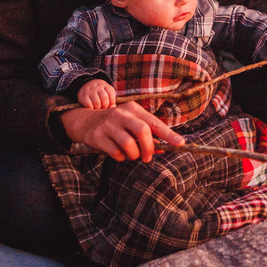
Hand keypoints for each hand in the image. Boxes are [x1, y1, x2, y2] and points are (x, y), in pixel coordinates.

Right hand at [60, 102, 184, 161]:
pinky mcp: (98, 136)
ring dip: (133, 155)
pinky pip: (116, 153)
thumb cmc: (116, 125)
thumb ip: (148, 135)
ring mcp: (109, 124)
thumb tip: (163, 149)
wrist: (86, 121)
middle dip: (149, 148)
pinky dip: (121, 157)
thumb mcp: (131, 124)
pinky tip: (118, 153)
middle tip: (147, 157)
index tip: (181, 144)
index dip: (169, 134)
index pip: (154, 122)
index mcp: (133, 109)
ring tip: (131, 155)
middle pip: (143, 131)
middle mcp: (121, 114)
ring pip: (129, 145)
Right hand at [77, 79, 116, 109]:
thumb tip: (112, 108)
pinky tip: (92, 107)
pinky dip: (91, 108)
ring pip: (97, 102)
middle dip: (105, 106)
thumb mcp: (106, 91)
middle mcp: (97, 87)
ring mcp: (90, 91)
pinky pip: (89, 105)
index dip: (112, 101)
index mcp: (105, 85)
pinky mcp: (83, 96)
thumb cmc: (99, 91)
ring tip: (98, 108)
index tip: (110, 105)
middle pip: (104, 98)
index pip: (111, 93)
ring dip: (98, 108)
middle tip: (103, 108)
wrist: (85, 84)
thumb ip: (111, 99)